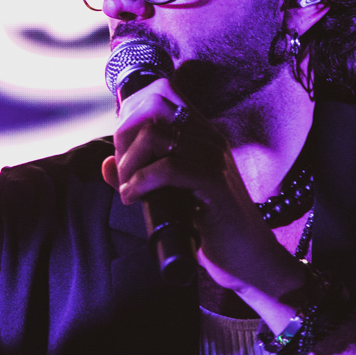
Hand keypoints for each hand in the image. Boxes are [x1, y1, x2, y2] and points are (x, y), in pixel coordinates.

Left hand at [101, 79, 296, 294]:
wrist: (250, 259)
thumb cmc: (211, 228)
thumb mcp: (170, 197)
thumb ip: (139, 176)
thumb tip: (105, 163)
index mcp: (201, 134)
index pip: (160, 94)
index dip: (130, 115)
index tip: (121, 151)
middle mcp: (208, 137)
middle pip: (153, 106)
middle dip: (125, 136)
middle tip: (123, 172)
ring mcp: (213, 157)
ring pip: (155, 134)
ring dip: (130, 162)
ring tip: (128, 188)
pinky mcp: (214, 182)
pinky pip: (168, 167)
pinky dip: (141, 182)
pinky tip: (134, 197)